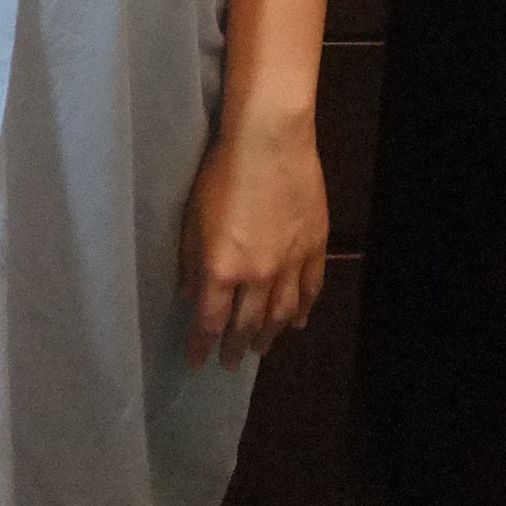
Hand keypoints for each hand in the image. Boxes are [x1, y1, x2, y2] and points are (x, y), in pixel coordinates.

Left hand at [179, 117, 328, 370]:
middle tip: (231, 363)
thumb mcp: (192, 218)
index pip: (210, 321)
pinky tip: (297, 323)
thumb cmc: (221, 172)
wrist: (270, 142)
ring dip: (269, 335)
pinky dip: (303, 310)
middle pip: (247, 324)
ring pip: (281, 313)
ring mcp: (291, 264)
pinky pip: (310, 290)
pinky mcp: (314, 248)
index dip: (202, 345)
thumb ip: (191, 261)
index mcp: (222, 268)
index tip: (197, 362)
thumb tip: (191, 294)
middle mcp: (258, 275)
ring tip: (260, 349)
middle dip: (236, 347)